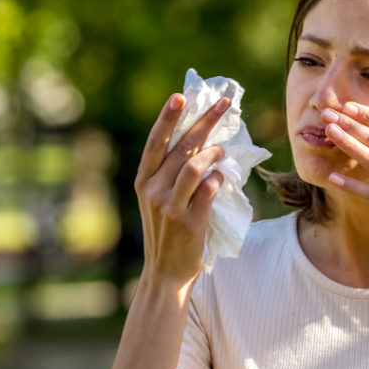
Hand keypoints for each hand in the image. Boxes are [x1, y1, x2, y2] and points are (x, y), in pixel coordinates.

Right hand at [134, 92, 229, 286]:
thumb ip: (171, 173)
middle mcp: (153, 190)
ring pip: (195, 166)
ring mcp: (169, 206)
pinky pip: (208, 189)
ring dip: (214, 153)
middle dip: (205, 121)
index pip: (155, 142)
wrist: (166, 272)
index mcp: (143, 180)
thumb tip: (199, 141)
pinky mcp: (189, 221)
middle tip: (225, 104)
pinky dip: (218, 178)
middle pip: (182, 147)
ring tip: (223, 151)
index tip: (181, 96)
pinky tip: (221, 177)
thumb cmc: (167, 231)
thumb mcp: (159, 199)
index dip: (168, 117)